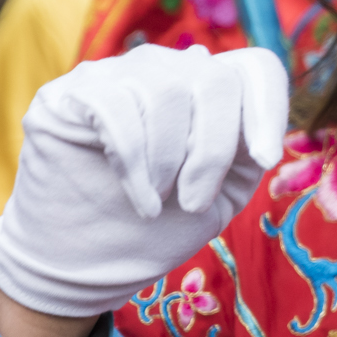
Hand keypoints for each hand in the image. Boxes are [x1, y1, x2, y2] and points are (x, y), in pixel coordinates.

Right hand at [0, 44, 287, 336]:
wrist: (84, 269)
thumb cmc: (159, 228)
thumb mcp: (221, 192)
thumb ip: (244, 148)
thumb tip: (249, 103)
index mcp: (206, 87)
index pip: (255, 67)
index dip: (269, 106)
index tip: (265, 159)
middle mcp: (161, 68)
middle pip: (215, 78)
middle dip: (214, 149)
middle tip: (195, 201)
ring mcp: (111, 73)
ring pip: (167, 91)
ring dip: (169, 159)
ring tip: (157, 201)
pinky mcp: (67, 94)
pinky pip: (116, 106)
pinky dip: (134, 160)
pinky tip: (137, 197)